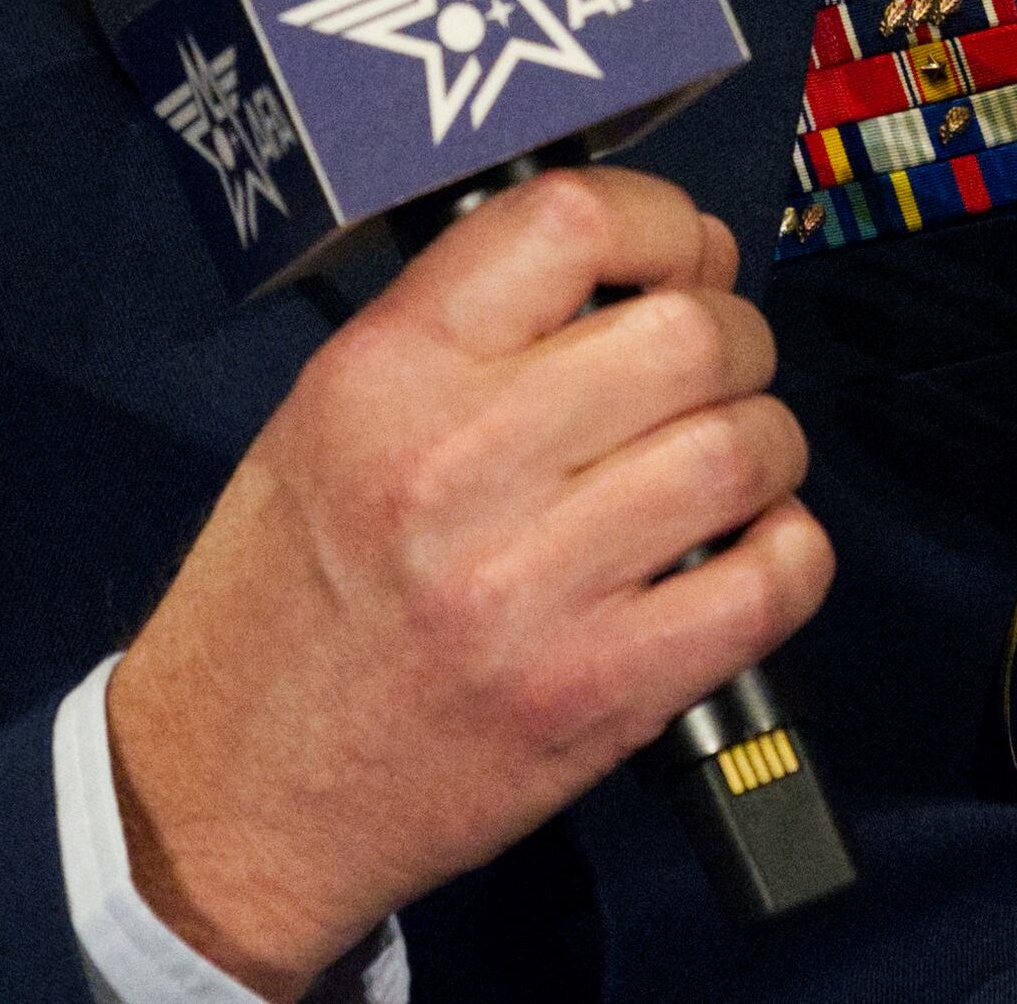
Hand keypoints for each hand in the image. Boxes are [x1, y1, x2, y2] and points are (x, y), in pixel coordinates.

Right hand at [105, 169, 830, 996]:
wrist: (228, 794)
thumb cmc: (279, 601)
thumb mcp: (326, 419)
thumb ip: (463, 332)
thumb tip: (631, 271)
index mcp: (386, 376)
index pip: (572, 222)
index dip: (663, 222)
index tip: (680, 256)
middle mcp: (460, 468)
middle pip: (690, 334)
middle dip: (734, 336)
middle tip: (715, 369)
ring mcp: (532, 589)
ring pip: (744, 450)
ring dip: (765, 445)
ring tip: (729, 466)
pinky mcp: (595, 695)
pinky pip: (766, 586)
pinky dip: (789, 555)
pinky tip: (748, 553)